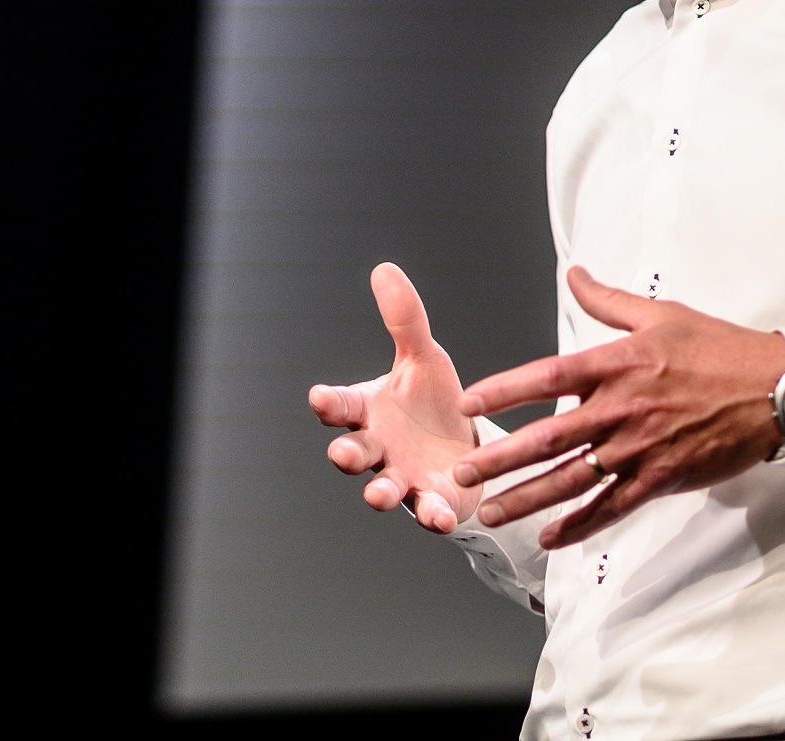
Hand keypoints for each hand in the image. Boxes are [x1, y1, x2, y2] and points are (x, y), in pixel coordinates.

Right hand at [308, 262, 480, 532]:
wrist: (464, 447)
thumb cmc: (431, 401)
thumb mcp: (423, 357)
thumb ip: (405, 320)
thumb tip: (385, 268)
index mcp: (369, 409)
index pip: (341, 404)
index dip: (328, 402)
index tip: (320, 397)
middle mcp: (378, 446)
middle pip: (352, 451)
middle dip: (345, 453)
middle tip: (342, 453)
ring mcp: (401, 476)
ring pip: (381, 487)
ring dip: (378, 492)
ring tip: (379, 495)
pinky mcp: (430, 500)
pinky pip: (427, 511)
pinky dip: (431, 514)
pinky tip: (440, 514)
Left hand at [454, 266, 784, 549]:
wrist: (775, 391)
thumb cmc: (719, 349)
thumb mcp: (661, 314)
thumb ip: (609, 300)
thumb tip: (573, 273)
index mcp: (616, 364)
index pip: (545, 376)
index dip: (504, 391)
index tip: (469, 404)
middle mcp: (619, 408)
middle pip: (548, 437)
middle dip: (500, 458)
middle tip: (461, 473)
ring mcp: (639, 448)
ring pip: (571, 479)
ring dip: (527, 497)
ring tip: (490, 511)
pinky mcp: (661, 478)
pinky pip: (611, 507)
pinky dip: (579, 524)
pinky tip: (550, 538)